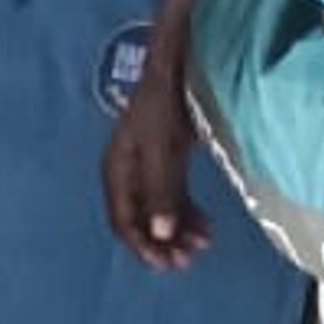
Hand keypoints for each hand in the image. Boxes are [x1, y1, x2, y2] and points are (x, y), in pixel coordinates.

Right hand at [103, 58, 211, 270]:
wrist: (181, 58)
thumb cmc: (166, 100)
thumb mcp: (162, 147)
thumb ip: (161, 190)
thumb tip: (159, 235)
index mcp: (118, 168)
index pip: (122, 219)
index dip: (142, 245)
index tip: (168, 264)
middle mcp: (129, 170)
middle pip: (140, 218)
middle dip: (163, 242)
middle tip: (188, 261)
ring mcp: (150, 163)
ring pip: (160, 209)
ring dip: (178, 230)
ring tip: (203, 244)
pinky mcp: (169, 155)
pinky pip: (174, 194)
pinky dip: (188, 212)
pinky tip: (205, 224)